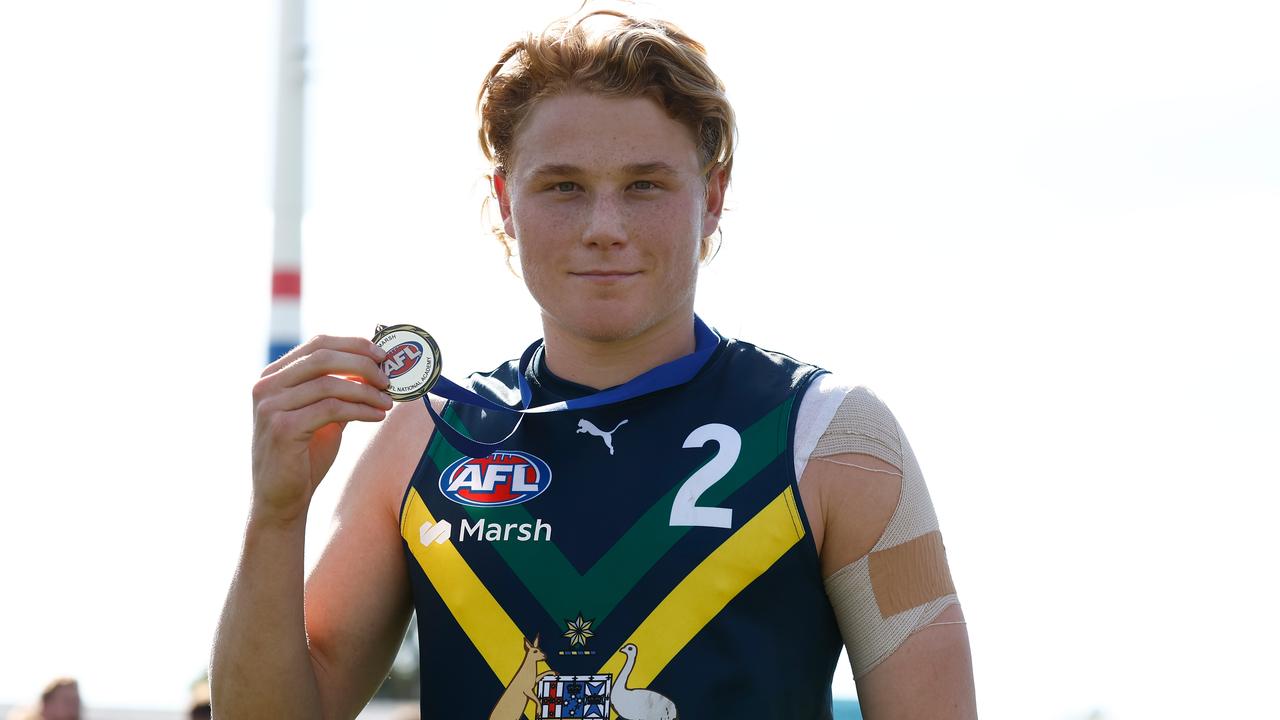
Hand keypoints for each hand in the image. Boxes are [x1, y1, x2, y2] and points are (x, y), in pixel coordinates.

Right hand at [250, 335, 392, 524]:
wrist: (280, 498)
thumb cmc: (304, 455)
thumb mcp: (323, 414)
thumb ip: (341, 389)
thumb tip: (377, 367)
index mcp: (273, 375)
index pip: (317, 344)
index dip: (354, 345)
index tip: (383, 355)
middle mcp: (266, 385)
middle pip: (323, 357)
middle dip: (363, 364)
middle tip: (388, 379)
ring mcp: (271, 406)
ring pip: (330, 383)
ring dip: (366, 391)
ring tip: (388, 402)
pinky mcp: (282, 428)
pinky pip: (331, 409)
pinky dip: (360, 410)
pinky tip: (377, 416)